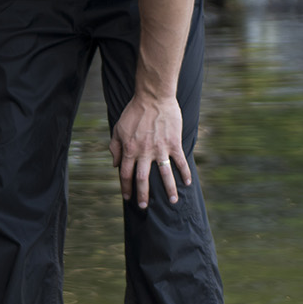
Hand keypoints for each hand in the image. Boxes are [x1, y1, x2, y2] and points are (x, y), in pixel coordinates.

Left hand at [109, 91, 190, 208]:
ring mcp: (160, 149)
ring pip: (164, 175)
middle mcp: (144, 152)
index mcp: (129, 150)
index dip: (126, 188)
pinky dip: (184, 173)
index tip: (128, 197)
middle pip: (143, 179)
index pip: (125, 174)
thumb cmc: (134, 112)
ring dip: (169, 190)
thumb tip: (115, 165)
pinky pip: (180, 161)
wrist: (153, 97)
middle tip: (144, 206)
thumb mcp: (118, 128)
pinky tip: (187, 183)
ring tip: (173, 201)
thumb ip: (115, 147)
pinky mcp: (173, 143)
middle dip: (143, 195)